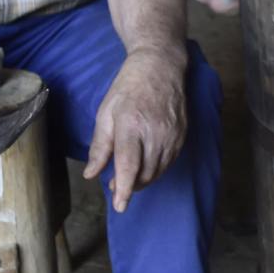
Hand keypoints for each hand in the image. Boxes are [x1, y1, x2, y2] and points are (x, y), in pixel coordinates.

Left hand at [85, 47, 188, 212]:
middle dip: (130, 186)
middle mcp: (155, 133)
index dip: (124, 189)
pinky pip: (169, 162)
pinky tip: (145, 164)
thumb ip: (99, 146)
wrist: (161, 67)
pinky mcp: (182, 136)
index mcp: (131, 125)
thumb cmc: (128, 87)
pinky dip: (156, 169)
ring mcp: (172, 135)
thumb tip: (91, 174)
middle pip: (145, 173)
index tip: (119, 205)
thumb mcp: (105, 113)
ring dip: (142, 180)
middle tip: (114, 185)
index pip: (129, 165)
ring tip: (129, 177)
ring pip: (158, 171)